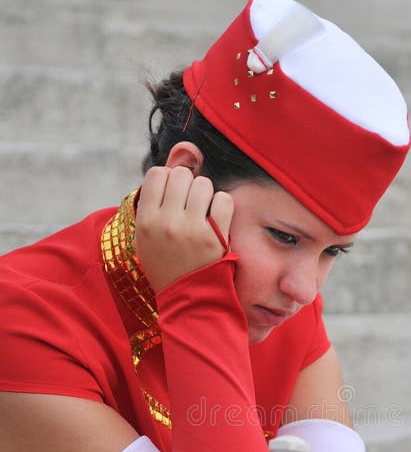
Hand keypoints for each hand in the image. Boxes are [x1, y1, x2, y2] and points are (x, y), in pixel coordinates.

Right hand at [135, 166, 233, 292]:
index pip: (157, 174)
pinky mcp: (215, 237)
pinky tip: (217, 221)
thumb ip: (157, 196)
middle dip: (189, 186)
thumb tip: (183, 151)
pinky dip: (223, 206)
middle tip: (191, 207)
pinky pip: (223, 199)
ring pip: (203, 184)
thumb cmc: (167, 263)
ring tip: (203, 215)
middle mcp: (166, 222)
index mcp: (145, 221)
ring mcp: (191, 229)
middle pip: (181, 175)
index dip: (168, 181)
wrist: (187, 301)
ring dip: (207, 196)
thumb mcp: (148, 235)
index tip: (174, 198)